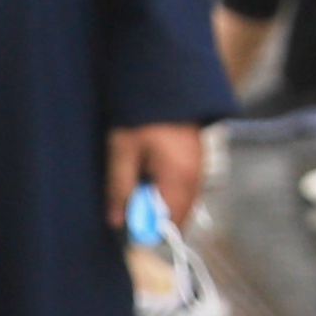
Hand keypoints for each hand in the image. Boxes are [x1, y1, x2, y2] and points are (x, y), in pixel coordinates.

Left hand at [110, 118, 208, 235]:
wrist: (165, 83)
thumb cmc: (142, 115)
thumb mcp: (122, 150)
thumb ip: (119, 187)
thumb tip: (116, 221)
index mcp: (179, 178)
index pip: (169, 223)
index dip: (148, 232)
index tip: (127, 224)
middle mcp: (196, 178)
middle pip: (178, 217)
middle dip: (152, 217)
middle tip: (129, 200)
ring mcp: (199, 170)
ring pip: (180, 204)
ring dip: (158, 203)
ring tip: (138, 182)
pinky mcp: (197, 163)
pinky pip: (184, 190)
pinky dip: (166, 192)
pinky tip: (149, 175)